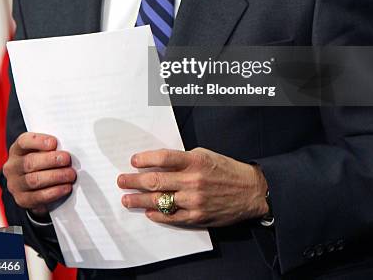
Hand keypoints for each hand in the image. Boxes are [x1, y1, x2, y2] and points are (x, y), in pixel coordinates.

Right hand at [3, 133, 75, 217]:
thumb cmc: (42, 161)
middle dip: (51, 160)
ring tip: (70, 174)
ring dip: (56, 177)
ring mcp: (15, 185)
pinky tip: (66, 187)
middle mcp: (12, 167)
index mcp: (17, 150)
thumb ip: (51, 147)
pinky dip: (54, 192)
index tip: (54, 143)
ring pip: (34, 180)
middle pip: (29, 162)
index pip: (23, 142)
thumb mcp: (42, 150)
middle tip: (67, 159)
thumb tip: (67, 147)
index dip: (38, 141)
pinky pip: (38, 197)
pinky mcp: (22, 200)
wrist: (33, 184)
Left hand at [117, 147, 267, 226]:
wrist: (250, 190)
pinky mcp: (197, 216)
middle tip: (122, 181)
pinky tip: (148, 212)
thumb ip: (183, 159)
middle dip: (134, 181)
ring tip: (127, 199)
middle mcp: (193, 180)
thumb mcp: (206, 155)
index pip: (163, 158)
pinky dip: (157, 215)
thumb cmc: (227, 169)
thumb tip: (159, 163)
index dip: (145, 159)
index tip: (133, 161)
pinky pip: (171, 217)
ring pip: (160, 200)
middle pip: (156, 180)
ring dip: (139, 200)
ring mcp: (194, 200)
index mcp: (195, 160)